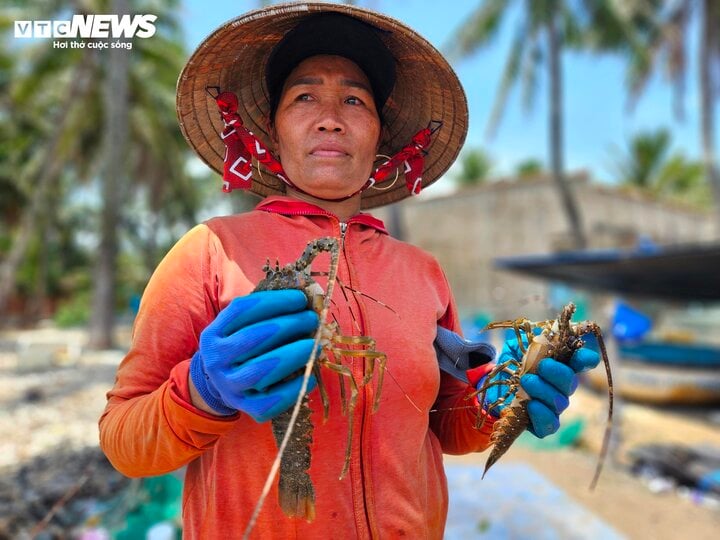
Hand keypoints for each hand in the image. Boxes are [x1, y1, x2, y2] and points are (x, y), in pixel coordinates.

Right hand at [189, 290, 318, 421]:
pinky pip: (271, 402)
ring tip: (315, 345)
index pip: (242, 310)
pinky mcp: (245, 408)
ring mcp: (229, 386)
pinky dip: (293, 389)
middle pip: (253, 338)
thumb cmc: (241, 347)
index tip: (300, 299)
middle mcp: (216, 360)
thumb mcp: (240, 326)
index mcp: (214, 333)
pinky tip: (310, 377)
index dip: (274, 301)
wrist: (222, 384)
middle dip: (289, 325)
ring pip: (261, 371)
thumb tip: (303, 300)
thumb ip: (265, 312)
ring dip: (293, 355)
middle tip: (312, 320)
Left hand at [477, 337, 598, 437]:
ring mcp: (553, 406)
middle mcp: (561, 387)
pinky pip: (550, 424)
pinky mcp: (542, 424)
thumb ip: (529, 342)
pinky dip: (541, 415)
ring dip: (543, 390)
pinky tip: (531, 405)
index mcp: (559, 365)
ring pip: (559, 402)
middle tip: (541, 366)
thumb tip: (541, 338)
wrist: (494, 388)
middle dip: (557, 373)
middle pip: (570, 383)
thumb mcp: (516, 348)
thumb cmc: (510, 366)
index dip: (585, 359)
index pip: (580, 362)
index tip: (584, 358)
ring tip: (525, 382)